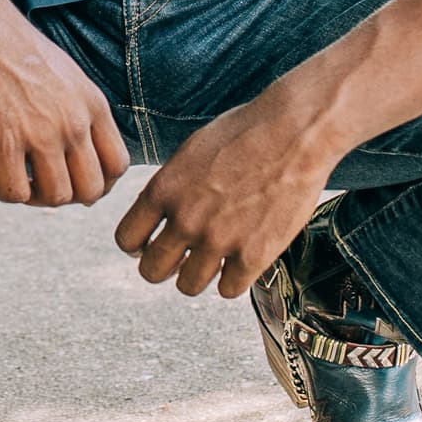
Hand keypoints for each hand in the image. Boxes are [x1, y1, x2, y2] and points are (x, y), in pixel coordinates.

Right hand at [0, 0, 130, 208]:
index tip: (74, 179)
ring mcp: (39, 134)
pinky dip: (5, 193)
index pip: (117, 166)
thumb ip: (81, 112)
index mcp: (92, 105)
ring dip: (36, 198)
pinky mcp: (1, 143)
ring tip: (18, 180)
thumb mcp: (68, 75)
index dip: (99, 183)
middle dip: (69, 197)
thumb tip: (83, 153)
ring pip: (56, 198)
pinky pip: (15, 194)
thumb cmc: (16, 49)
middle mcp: (73, 123)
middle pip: (91, 190)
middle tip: (44, 185)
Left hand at [113, 89, 335, 297]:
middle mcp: (185, 220)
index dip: (137, 244)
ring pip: (188, 286)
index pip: (126, 239)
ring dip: (198, 275)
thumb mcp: (191, 152)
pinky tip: (241, 261)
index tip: (151, 242)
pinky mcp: (254, 256)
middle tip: (180, 258)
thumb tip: (155, 217)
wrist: (294, 132)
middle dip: (163, 266)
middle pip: (151, 271)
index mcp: (163, 190)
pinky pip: (228, 290)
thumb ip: (170, 188)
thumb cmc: (244, 133)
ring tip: (213, 259)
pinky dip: (233, 279)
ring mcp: (219, 241)